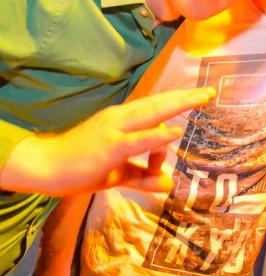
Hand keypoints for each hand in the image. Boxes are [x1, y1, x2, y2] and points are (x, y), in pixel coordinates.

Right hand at [2, 87, 215, 194]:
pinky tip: (173, 131)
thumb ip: (143, 176)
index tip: (201, 94)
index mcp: (123, 120)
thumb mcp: (118, 173)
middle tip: (211, 91)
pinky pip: (137, 140)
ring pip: (152, 113)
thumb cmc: (79, 166)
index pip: (155, 107)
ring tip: (201, 99)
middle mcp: (121, 118)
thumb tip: (168, 184)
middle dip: (186, 97)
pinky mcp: (109, 147)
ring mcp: (115, 130)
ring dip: (178, 105)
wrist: (44, 167)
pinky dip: (156, 136)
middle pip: (159, 103)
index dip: (178, 100)